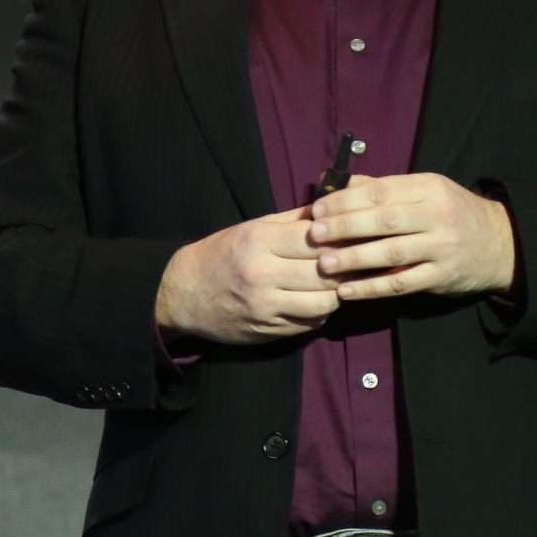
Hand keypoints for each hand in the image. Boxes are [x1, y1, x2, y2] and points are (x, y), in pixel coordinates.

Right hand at [155, 205, 340, 346]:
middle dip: (344, 266)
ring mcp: (265, 307)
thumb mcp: (252, 227)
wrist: (182, 294)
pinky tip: (318, 299)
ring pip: (323, 302)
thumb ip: (293, 219)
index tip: (348, 236)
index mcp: (257, 242)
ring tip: (338, 281)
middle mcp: (261, 274)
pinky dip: (321, 311)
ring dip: (337, 292)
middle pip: (324, 272)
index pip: (314, 238)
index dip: (337, 237)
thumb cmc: (221, 254)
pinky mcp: (268, 331)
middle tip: (354, 260)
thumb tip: (332, 205)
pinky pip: (310, 323)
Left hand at [305, 173, 517, 301]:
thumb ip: (385, 188)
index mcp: (429, 188)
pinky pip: (402, 284)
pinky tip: (347, 291)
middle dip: (346, 227)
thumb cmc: (452, 212)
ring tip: (325, 264)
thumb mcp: (426, 190)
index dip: (346, 201)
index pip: (381, 191)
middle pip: (385, 220)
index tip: (318, 209)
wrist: (499, 243)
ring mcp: (441, 248)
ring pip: (392, 253)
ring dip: (355, 259)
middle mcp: (437, 216)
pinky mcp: (441, 277)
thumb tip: (341, 184)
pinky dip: (372, 288)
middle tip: (315, 234)